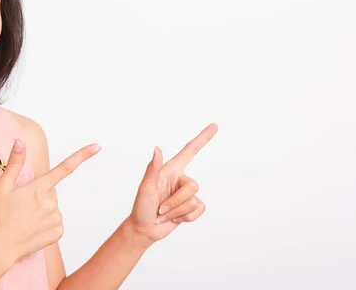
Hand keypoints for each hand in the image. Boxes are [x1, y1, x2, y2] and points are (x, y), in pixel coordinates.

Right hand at [0, 139, 100, 263]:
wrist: (0, 247)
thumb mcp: (3, 187)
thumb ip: (14, 163)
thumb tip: (20, 141)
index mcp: (39, 188)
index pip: (65, 168)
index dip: (83, 155)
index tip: (97, 146)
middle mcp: (51, 202)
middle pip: (51, 192)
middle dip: (40, 197)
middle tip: (23, 208)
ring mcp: (56, 218)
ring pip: (53, 208)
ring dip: (43, 212)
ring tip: (26, 220)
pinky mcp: (59, 232)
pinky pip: (56, 223)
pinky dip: (47, 225)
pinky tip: (34, 229)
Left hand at [127, 123, 217, 244]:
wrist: (144, 229)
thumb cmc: (141, 206)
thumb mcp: (146, 188)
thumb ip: (153, 168)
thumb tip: (157, 148)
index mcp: (170, 170)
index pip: (190, 151)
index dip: (203, 138)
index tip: (214, 126)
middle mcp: (180, 179)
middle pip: (193, 187)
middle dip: (176, 202)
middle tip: (160, 208)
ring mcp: (185, 194)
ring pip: (194, 201)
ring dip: (177, 212)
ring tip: (163, 214)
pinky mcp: (190, 208)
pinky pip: (199, 210)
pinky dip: (186, 218)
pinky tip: (174, 219)